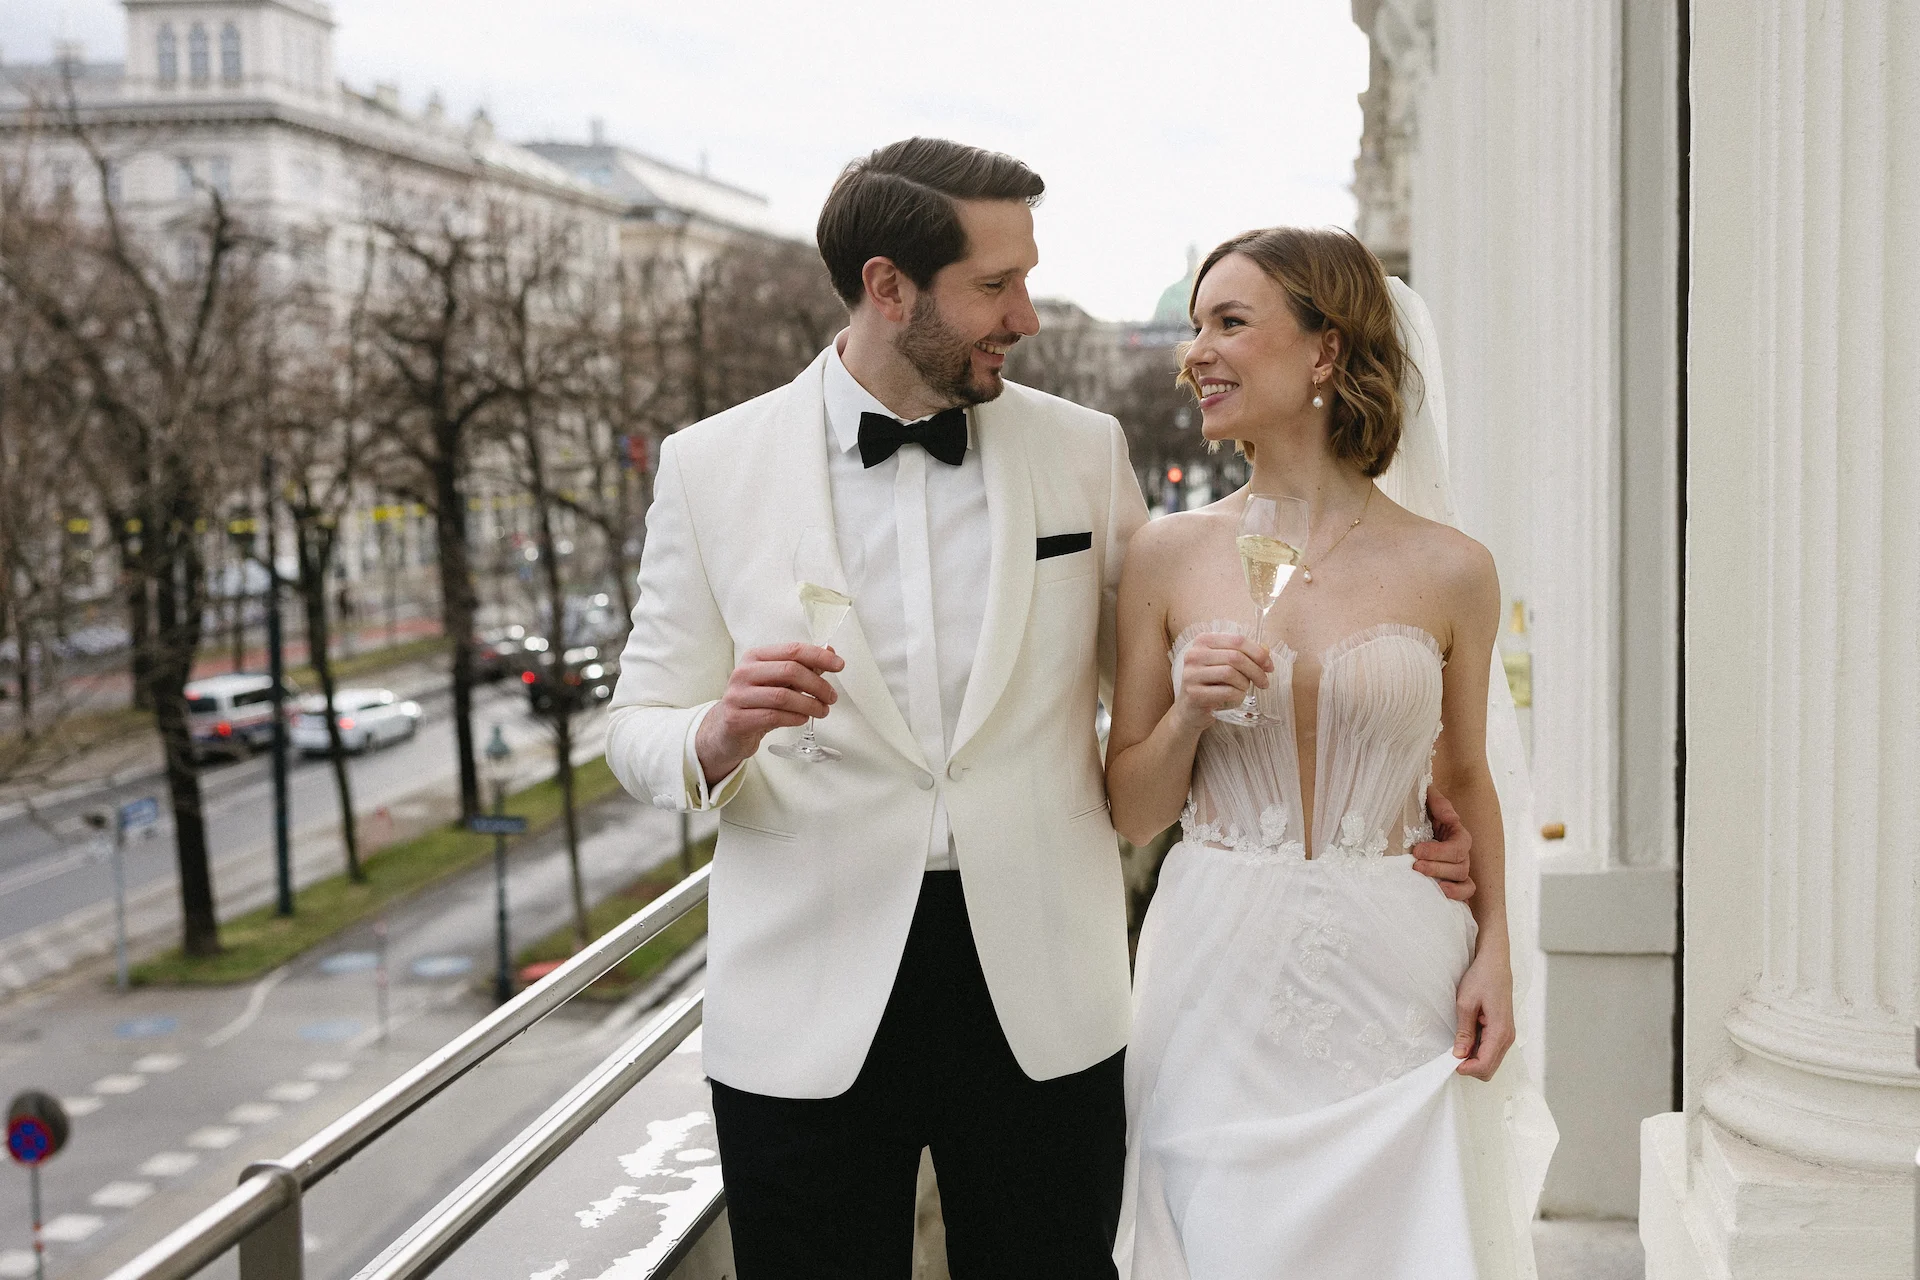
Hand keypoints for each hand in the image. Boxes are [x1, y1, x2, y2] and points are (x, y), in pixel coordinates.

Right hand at [696, 642, 844, 782]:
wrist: (726, 729)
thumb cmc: (756, 702)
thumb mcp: (778, 682)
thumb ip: (802, 668)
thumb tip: (830, 653)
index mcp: (755, 657)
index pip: (792, 650)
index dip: (819, 656)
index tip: (839, 665)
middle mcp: (744, 672)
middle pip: (789, 671)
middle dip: (817, 685)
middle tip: (831, 697)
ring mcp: (738, 695)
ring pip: (783, 696)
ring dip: (809, 704)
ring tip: (822, 711)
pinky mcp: (737, 718)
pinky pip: (773, 716)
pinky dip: (794, 718)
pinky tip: (803, 719)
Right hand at [1172, 633, 1273, 730]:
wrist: (1190, 710)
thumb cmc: (1211, 684)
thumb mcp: (1226, 665)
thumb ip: (1245, 654)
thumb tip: (1266, 649)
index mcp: (1203, 640)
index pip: (1237, 640)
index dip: (1258, 653)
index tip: (1269, 667)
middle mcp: (1194, 654)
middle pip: (1235, 657)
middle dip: (1256, 671)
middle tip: (1264, 683)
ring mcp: (1191, 674)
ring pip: (1230, 673)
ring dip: (1245, 684)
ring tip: (1244, 690)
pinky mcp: (1194, 693)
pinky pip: (1226, 691)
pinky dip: (1238, 696)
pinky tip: (1237, 698)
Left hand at [1411, 786, 1474, 901]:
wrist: (1408, 823)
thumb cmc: (1420, 811)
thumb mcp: (1427, 798)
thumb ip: (1439, 803)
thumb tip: (1452, 817)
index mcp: (1458, 836)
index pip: (1458, 847)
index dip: (1438, 852)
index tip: (1417, 851)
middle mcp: (1462, 855)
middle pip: (1460, 867)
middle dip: (1437, 868)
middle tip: (1416, 866)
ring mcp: (1458, 871)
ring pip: (1463, 882)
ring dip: (1446, 885)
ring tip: (1427, 885)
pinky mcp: (1452, 883)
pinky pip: (1464, 894)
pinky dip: (1457, 897)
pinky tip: (1442, 897)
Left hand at [1453, 949, 1514, 1079]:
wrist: (1495, 963)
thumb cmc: (1481, 978)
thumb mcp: (1466, 1004)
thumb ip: (1464, 1032)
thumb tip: (1458, 1055)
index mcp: (1500, 1031)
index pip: (1485, 1064)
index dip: (1466, 1069)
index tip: (1450, 1062)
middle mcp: (1508, 1037)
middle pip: (1489, 1069)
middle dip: (1470, 1068)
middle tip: (1451, 1055)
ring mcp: (1507, 1035)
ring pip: (1491, 1062)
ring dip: (1473, 1060)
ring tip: (1457, 1045)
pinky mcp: (1503, 1031)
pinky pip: (1492, 1051)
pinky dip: (1478, 1052)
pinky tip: (1466, 1039)